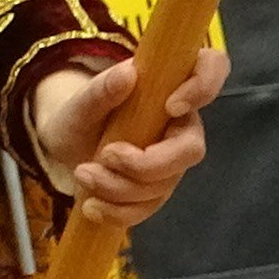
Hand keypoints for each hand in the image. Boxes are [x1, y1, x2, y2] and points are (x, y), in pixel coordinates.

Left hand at [27, 48, 223, 231]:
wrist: (65, 146)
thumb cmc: (80, 116)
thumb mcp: (78, 103)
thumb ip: (100, 90)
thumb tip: (128, 73)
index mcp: (169, 86)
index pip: (212, 67)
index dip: (204, 86)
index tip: (170, 106)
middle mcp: (180, 124)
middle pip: (191, 150)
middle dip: (146, 164)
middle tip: (104, 156)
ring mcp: (172, 159)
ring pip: (164, 183)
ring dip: (119, 187)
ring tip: (82, 173)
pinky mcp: (157, 188)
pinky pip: (149, 207)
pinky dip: (118, 211)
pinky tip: (91, 206)